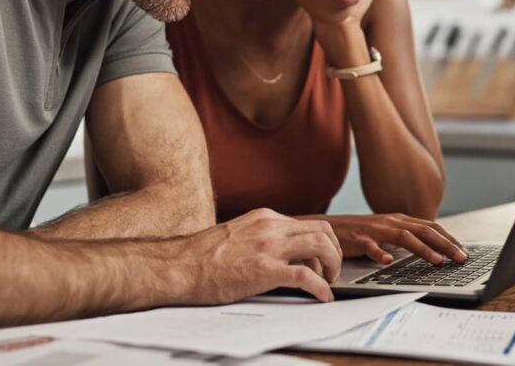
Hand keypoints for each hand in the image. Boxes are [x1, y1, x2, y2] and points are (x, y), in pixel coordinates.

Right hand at [179, 208, 342, 303]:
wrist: (180, 266)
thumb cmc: (202, 256)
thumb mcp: (238, 234)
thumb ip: (260, 237)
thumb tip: (279, 252)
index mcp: (264, 217)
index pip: (308, 223)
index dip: (322, 244)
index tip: (321, 260)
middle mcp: (270, 227)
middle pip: (322, 230)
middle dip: (334, 252)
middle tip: (331, 271)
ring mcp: (268, 247)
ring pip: (320, 245)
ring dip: (332, 266)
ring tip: (328, 282)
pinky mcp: (264, 270)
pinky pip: (306, 276)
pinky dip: (321, 287)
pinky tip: (322, 296)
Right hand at [310, 214, 467, 265]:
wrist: (329, 227)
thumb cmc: (360, 232)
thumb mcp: (387, 232)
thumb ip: (407, 236)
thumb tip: (432, 248)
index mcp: (399, 220)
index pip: (430, 227)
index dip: (449, 238)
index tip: (464, 252)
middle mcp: (390, 222)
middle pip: (423, 230)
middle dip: (445, 244)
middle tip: (461, 258)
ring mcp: (375, 230)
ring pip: (404, 237)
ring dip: (423, 249)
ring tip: (438, 261)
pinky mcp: (358, 239)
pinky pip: (371, 247)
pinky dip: (381, 254)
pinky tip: (389, 262)